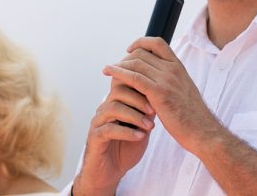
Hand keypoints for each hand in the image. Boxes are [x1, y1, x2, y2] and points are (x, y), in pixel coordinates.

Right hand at [74, 73, 156, 194]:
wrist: (110, 172)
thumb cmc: (127, 147)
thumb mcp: (142, 127)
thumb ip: (148, 112)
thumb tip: (163, 96)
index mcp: (115, 103)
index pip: (125, 84)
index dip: (141, 87)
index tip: (158, 96)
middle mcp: (104, 109)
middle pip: (118, 91)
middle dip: (138, 99)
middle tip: (154, 110)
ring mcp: (98, 122)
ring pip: (113, 108)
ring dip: (134, 116)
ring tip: (149, 126)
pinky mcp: (94, 138)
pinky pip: (109, 129)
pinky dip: (127, 132)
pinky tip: (140, 136)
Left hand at [103, 36, 221, 152]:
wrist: (201, 130)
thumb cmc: (191, 116)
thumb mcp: (182, 91)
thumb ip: (170, 82)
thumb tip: (155, 80)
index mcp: (179, 67)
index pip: (158, 43)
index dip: (141, 43)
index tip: (130, 50)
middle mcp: (172, 69)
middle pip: (142, 53)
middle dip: (125, 58)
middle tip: (115, 67)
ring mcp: (166, 79)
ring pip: (136, 63)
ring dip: (118, 65)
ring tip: (107, 70)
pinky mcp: (159, 93)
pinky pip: (134, 77)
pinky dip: (118, 72)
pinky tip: (108, 73)